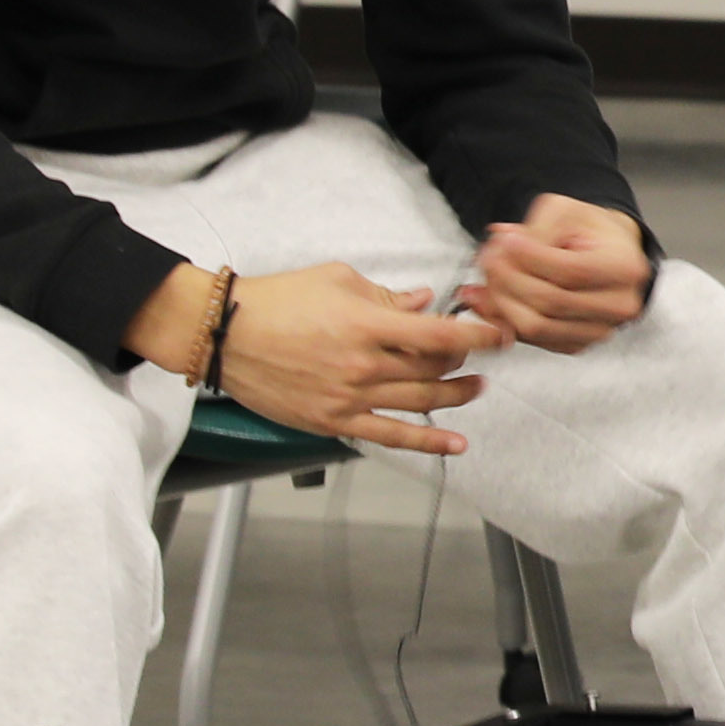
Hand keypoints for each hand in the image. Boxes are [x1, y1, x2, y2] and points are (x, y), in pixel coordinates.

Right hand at [129, 261, 493, 453]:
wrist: (224, 333)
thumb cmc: (277, 299)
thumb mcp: (336, 279)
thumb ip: (385, 295)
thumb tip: (423, 301)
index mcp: (367, 324)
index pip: (439, 333)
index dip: (477, 335)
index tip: (500, 334)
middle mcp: (364, 365)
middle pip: (434, 369)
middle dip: (463, 361)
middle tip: (474, 354)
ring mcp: (350, 398)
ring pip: (420, 403)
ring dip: (456, 397)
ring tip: (475, 389)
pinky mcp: (334, 421)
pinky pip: (390, 436)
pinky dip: (427, 442)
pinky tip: (454, 446)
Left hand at [472, 196, 655, 355]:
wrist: (606, 253)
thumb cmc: (589, 229)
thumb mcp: (566, 211)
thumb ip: (537, 228)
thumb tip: (503, 248)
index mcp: (625, 268)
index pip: (570, 271)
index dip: (530, 258)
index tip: (504, 240)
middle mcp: (619, 306)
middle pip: (550, 302)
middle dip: (508, 279)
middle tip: (487, 257)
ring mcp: (599, 331)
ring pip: (537, 326)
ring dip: (501, 301)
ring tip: (487, 275)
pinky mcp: (577, 345)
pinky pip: (533, 340)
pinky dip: (506, 319)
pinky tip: (492, 296)